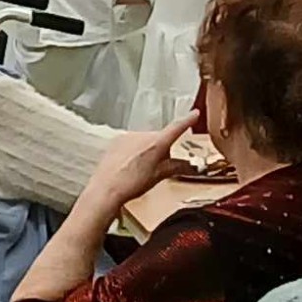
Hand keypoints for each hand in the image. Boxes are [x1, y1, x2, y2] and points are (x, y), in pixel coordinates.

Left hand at [73, 113, 198, 223]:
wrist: (107, 188)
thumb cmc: (132, 184)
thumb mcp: (160, 176)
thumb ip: (177, 167)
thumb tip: (190, 166)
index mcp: (156, 143)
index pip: (176, 128)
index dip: (187, 121)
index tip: (194, 113)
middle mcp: (142, 135)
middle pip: (160, 138)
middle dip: (163, 149)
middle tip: (160, 166)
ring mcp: (128, 137)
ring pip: (145, 140)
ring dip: (148, 150)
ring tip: (141, 170)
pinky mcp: (117, 140)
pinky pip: (132, 143)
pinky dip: (135, 151)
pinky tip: (131, 166)